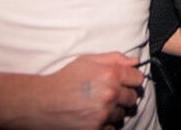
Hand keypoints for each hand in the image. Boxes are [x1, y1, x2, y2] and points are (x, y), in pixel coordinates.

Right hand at [23, 52, 145, 128]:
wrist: (43, 102)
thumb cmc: (64, 79)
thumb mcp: (87, 60)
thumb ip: (114, 58)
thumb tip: (135, 61)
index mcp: (110, 74)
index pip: (138, 78)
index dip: (132, 79)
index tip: (126, 82)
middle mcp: (110, 94)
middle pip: (132, 97)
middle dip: (124, 96)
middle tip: (109, 95)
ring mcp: (104, 114)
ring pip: (122, 114)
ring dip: (114, 111)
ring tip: (98, 106)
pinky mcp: (97, 129)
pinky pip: (112, 128)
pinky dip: (105, 124)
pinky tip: (93, 117)